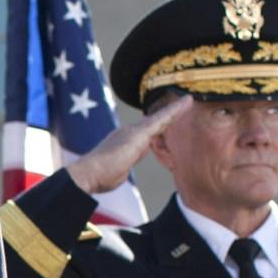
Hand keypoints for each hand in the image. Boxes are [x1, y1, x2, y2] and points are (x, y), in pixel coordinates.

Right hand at [65, 93, 191, 194]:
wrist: (89, 173)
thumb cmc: (100, 176)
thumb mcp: (118, 171)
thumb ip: (125, 164)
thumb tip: (128, 162)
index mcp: (124, 140)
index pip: (145, 133)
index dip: (157, 127)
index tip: (166, 123)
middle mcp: (129, 132)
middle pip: (154, 122)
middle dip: (168, 114)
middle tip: (184, 104)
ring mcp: (134, 131)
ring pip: (160, 118)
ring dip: (174, 109)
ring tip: (188, 101)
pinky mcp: (140, 134)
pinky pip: (162, 119)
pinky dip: (174, 110)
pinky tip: (186, 103)